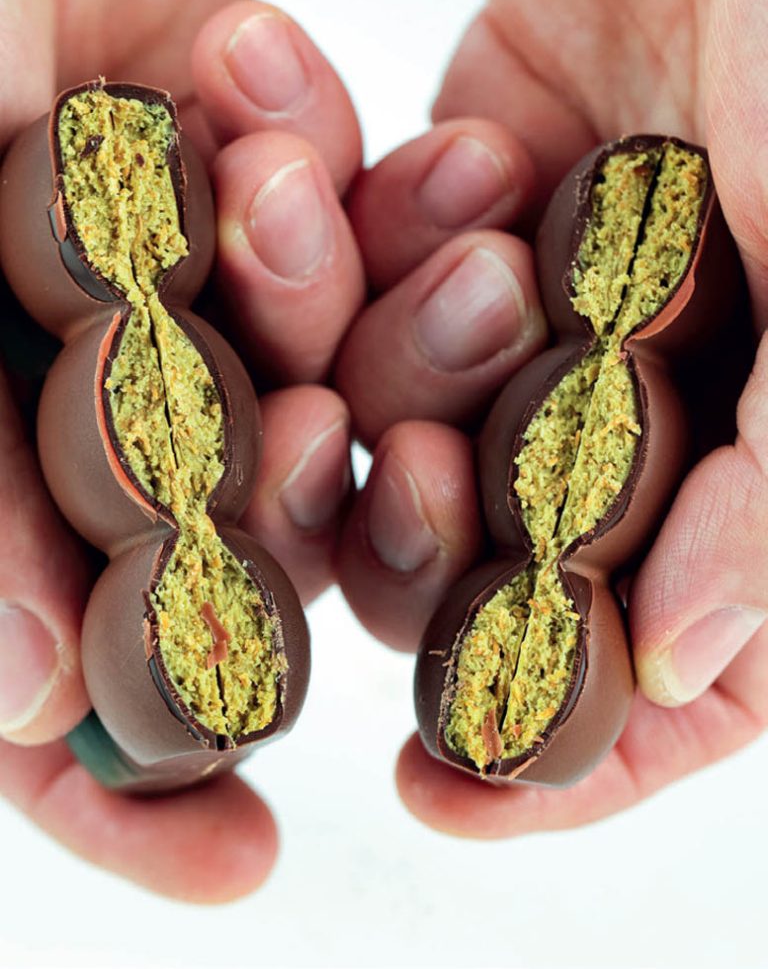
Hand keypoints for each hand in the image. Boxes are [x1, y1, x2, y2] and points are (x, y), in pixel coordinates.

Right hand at [0, 0, 363, 900]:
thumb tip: (22, 705)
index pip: (52, 664)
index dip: (128, 783)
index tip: (233, 864)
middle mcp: (90, 376)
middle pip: (214, 533)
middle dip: (290, 544)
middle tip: (348, 505)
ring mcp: (188, 286)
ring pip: (315, 393)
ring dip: (385, 366)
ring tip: (436, 324)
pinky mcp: (268, 183)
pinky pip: (362, 255)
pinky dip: (407, 237)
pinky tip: (464, 189)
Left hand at [336, 0, 767, 835]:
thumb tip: (680, 667)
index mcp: (759, 441)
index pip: (662, 663)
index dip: (563, 744)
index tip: (451, 789)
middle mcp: (642, 385)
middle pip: (496, 546)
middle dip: (438, 533)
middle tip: (414, 479)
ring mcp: (541, 290)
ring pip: (400, 409)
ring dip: (368, 366)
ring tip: (356, 295)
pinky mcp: (457, 188)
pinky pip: (348, 261)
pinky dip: (320, 234)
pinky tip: (295, 174)